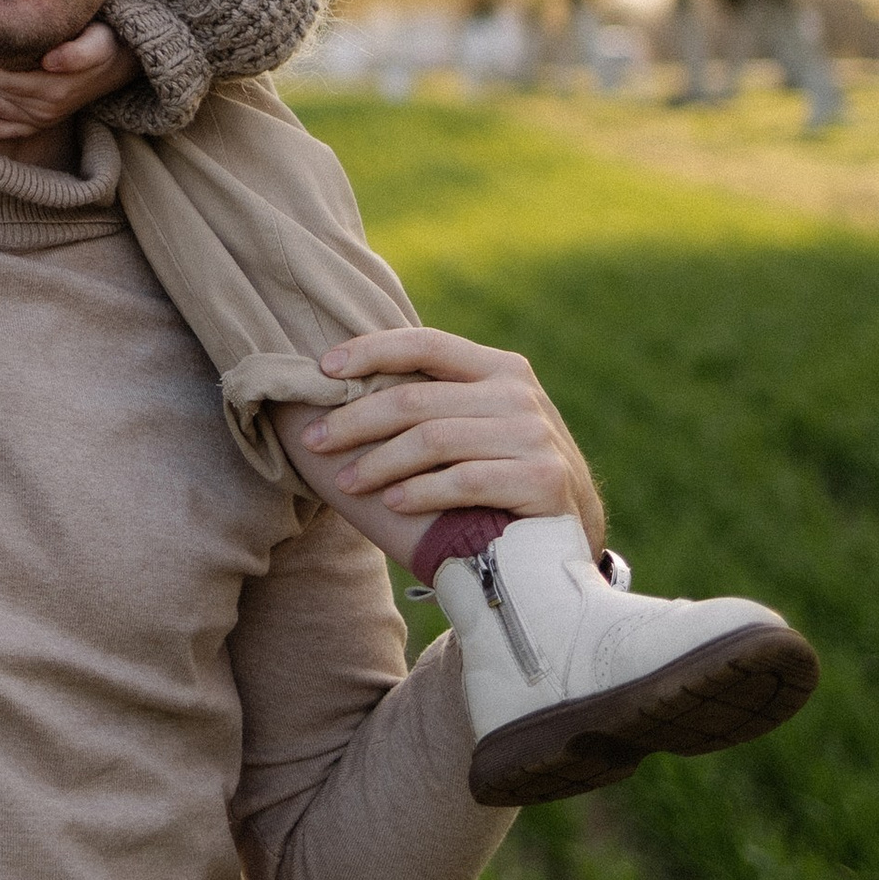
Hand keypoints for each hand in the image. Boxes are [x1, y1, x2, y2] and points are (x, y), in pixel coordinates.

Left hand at [0, 19, 136, 142]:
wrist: (121, 63)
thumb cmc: (105, 43)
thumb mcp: (98, 42)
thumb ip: (79, 52)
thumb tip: (52, 60)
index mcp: (52, 90)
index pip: (1, 77)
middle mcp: (45, 109)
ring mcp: (43, 118)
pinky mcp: (43, 121)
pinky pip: (14, 131)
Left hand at [291, 327, 605, 538]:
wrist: (563, 536)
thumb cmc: (499, 477)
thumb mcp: (477, 425)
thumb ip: (436, 400)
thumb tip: (345, 380)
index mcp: (499, 368)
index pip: (426, 343)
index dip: (370, 350)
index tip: (323, 369)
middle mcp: (518, 394)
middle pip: (416, 399)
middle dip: (355, 421)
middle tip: (314, 441)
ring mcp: (534, 435)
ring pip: (433, 439)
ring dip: (379, 462)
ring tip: (345, 482)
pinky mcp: (542, 479)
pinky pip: (464, 480)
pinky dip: (421, 491)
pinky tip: (393, 503)